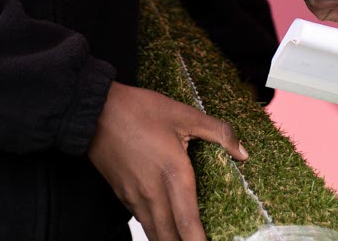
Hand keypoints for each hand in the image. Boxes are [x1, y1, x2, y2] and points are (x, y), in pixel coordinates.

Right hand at [87, 82, 246, 240]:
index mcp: (173, 175)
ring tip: (187, 239)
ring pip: (155, 234)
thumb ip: (218, 132)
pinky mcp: (123, 196)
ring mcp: (136, 198)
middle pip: (170, 238)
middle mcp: (153, 193)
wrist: (96, 112)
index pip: (188, 223)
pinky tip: (168, 228)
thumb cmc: (139, 110)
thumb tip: (242, 152)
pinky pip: (144, 222)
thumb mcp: (184, 114)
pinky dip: (157, 231)